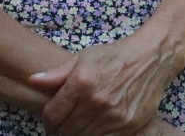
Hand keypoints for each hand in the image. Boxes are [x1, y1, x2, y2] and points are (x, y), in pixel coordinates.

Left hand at [30, 37, 180, 135]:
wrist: (151, 59)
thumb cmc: (114, 56)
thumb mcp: (83, 57)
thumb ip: (57, 73)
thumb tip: (33, 80)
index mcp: (82, 83)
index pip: (53, 115)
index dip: (48, 119)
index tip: (51, 117)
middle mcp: (96, 102)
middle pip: (66, 130)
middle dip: (60, 128)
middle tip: (63, 122)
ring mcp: (113, 116)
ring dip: (77, 133)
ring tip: (78, 124)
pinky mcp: (128, 126)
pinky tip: (95, 125)